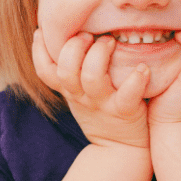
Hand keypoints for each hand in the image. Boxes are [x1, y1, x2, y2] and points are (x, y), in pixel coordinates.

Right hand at [32, 29, 150, 148]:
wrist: (121, 150)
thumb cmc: (101, 112)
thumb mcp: (79, 94)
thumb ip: (72, 70)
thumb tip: (66, 35)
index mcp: (69, 90)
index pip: (44, 70)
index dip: (38, 50)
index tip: (43, 30)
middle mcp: (81, 96)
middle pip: (65, 70)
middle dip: (74, 47)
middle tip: (89, 34)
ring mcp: (102, 104)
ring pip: (92, 78)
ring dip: (100, 55)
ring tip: (111, 41)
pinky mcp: (124, 112)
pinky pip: (127, 95)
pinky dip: (135, 80)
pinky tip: (142, 68)